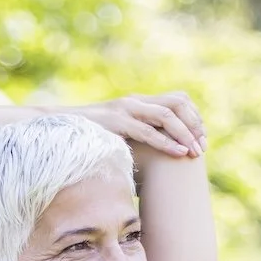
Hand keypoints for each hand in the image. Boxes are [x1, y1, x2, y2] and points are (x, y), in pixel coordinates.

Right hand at [73, 92, 205, 156]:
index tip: (201, 138)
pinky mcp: (118, 122)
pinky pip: (148, 131)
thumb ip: (133, 138)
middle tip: (203, 147)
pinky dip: (167, 143)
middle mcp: (135, 101)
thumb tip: (149, 160)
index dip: (194, 117)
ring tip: (195, 152)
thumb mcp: (116, 136)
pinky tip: (179, 153)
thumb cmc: (86, 139)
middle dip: (195, 125)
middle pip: (178, 102)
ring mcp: (126, 109)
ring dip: (185, 133)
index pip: (177, 100)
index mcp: (137, 102)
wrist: (57, 131)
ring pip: (167, 115)